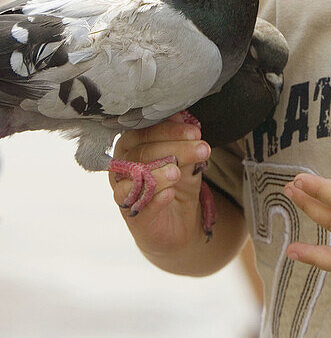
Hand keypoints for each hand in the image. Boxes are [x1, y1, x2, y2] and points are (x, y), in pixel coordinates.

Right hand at [109, 115, 210, 259]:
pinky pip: (138, 206)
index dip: (170, 130)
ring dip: (158, 173)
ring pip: (135, 179)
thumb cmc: (177, 183)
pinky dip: (154, 199)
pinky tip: (169, 194)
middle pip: (143, 153)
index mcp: (131, 147)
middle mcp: (122, 168)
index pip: (145, 132)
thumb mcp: (184, 159)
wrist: (178, 222)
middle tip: (202, 149)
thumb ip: (179, 140)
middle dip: (175, 149)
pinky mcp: (133, 217)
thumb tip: (179, 115)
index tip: (195, 132)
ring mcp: (124, 193)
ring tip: (178, 172)